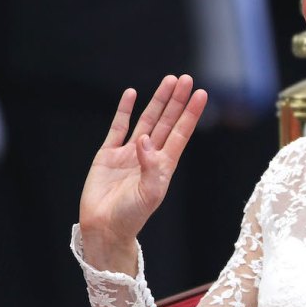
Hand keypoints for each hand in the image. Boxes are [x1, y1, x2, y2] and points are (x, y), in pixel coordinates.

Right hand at [79, 75, 206, 273]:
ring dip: (157, 101)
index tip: (201, 94)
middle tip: (186, 79)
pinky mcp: (108, 154)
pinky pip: (117, 127)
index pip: (181, 133)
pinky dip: (124, 111)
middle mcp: (149, 155)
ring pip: (146, 120)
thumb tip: (145, 139)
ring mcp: (129, 153)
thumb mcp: (149, 194)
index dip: (191, 113)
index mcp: (164, 165)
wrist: (104, 227)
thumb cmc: (131, 216)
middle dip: (176, 100)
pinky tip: (132, 95)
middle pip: (167, 121)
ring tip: (168, 81)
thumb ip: (151, 167)